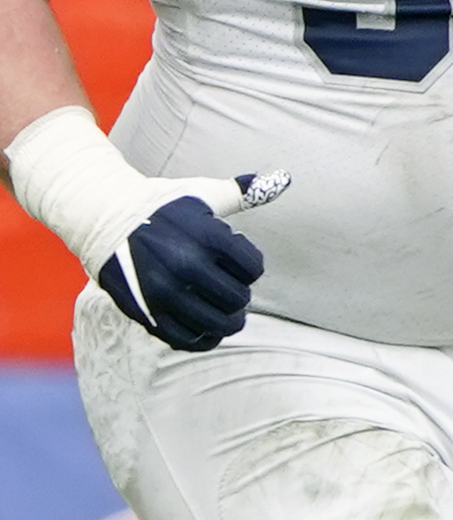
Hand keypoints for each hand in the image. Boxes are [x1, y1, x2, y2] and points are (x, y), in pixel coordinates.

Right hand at [92, 169, 283, 351]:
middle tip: (229, 288)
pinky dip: (203, 338)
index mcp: (207, 236)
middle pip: (238, 298)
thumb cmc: (161, 204)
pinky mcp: (146, 312)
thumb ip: (243, 193)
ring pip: (218, 324)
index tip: (234, 261)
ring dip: (228, 320)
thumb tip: (283, 178)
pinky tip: (205, 327)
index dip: (250, 266)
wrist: (103, 216)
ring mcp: (165, 291)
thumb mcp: (202, 193)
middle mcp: (187, 265)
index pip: (254, 267)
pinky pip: (187, 340)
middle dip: (239, 294)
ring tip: (225, 312)